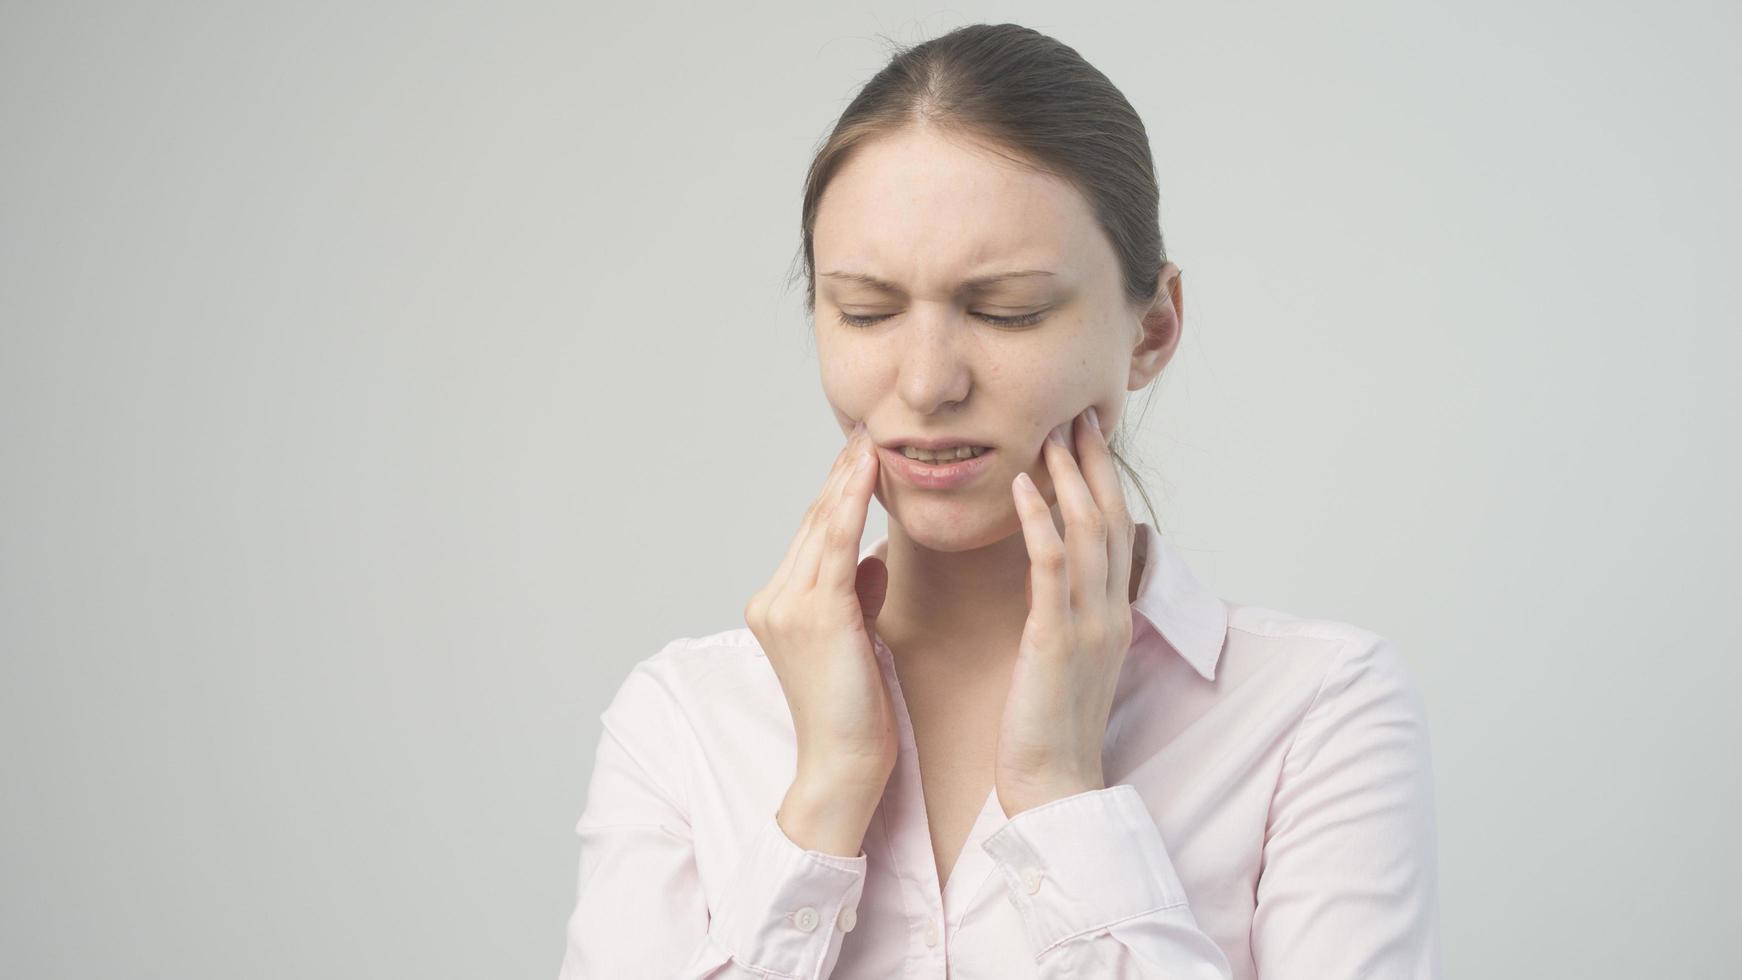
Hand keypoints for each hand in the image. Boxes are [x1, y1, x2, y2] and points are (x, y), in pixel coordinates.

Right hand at [743, 421, 897, 800]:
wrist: (842, 765)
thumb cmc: (856, 712)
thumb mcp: (857, 640)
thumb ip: (858, 595)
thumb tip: (874, 556)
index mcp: (778, 605)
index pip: (814, 535)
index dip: (837, 491)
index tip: (861, 454)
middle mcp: (774, 600)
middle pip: (815, 522)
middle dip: (842, 474)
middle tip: (868, 430)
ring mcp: (787, 606)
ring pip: (823, 527)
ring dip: (848, 479)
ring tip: (872, 440)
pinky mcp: (815, 615)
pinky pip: (836, 546)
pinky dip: (851, 506)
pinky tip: (868, 475)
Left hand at [995, 405, 1136, 816]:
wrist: (1054, 787)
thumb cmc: (1048, 729)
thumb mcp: (1068, 662)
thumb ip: (1069, 616)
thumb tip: (1057, 583)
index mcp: (1113, 616)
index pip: (1116, 532)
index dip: (1104, 481)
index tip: (1087, 438)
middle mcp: (1110, 612)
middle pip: (1111, 518)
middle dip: (1095, 463)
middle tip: (1076, 414)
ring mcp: (1088, 624)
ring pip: (1088, 531)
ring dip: (1069, 476)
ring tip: (1049, 432)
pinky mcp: (1056, 640)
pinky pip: (1050, 566)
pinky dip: (1038, 520)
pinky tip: (1019, 486)